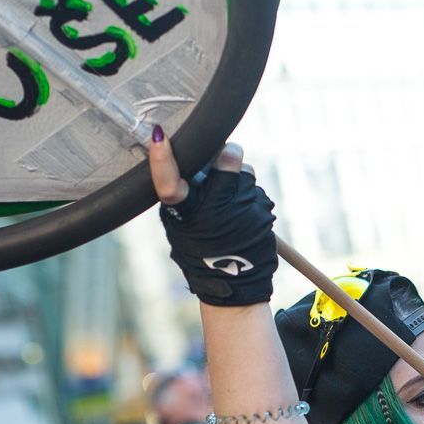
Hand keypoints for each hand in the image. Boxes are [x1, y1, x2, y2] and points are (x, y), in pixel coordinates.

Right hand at [146, 134, 278, 304]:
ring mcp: (243, 210)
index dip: (163, 161)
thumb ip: (186, 193)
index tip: (159, 136)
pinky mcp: (264, 212)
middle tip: (224, 162)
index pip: (169, 185)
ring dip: (239, 179)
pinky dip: (249, 197)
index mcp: (184, 215)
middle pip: (227, 158)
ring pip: (245, 171)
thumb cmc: (201, 251)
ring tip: (232, 205)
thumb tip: (198, 157)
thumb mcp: (180, 227)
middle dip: (227, 154)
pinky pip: (255, 190)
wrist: (236, 287)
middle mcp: (213, 211)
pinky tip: (244, 218)